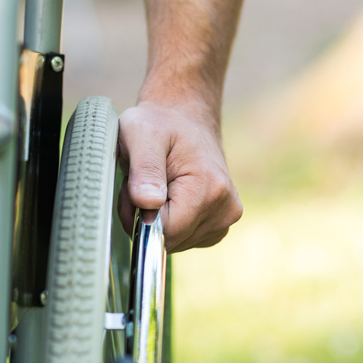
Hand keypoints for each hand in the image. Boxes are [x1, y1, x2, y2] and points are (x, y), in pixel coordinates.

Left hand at [117, 101, 242, 251]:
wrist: (184, 119)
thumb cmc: (160, 124)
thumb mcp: (142, 134)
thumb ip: (144, 169)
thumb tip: (147, 203)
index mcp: (211, 188)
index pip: (165, 231)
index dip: (140, 215)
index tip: (136, 187)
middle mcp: (226, 208)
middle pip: (170, 240)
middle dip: (146, 218)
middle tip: (142, 185)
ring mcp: (225, 219)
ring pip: (174, 242)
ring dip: (155, 220)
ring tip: (156, 186)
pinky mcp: (219, 226)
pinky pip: (182, 240)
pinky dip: (169, 223)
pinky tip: (169, 196)